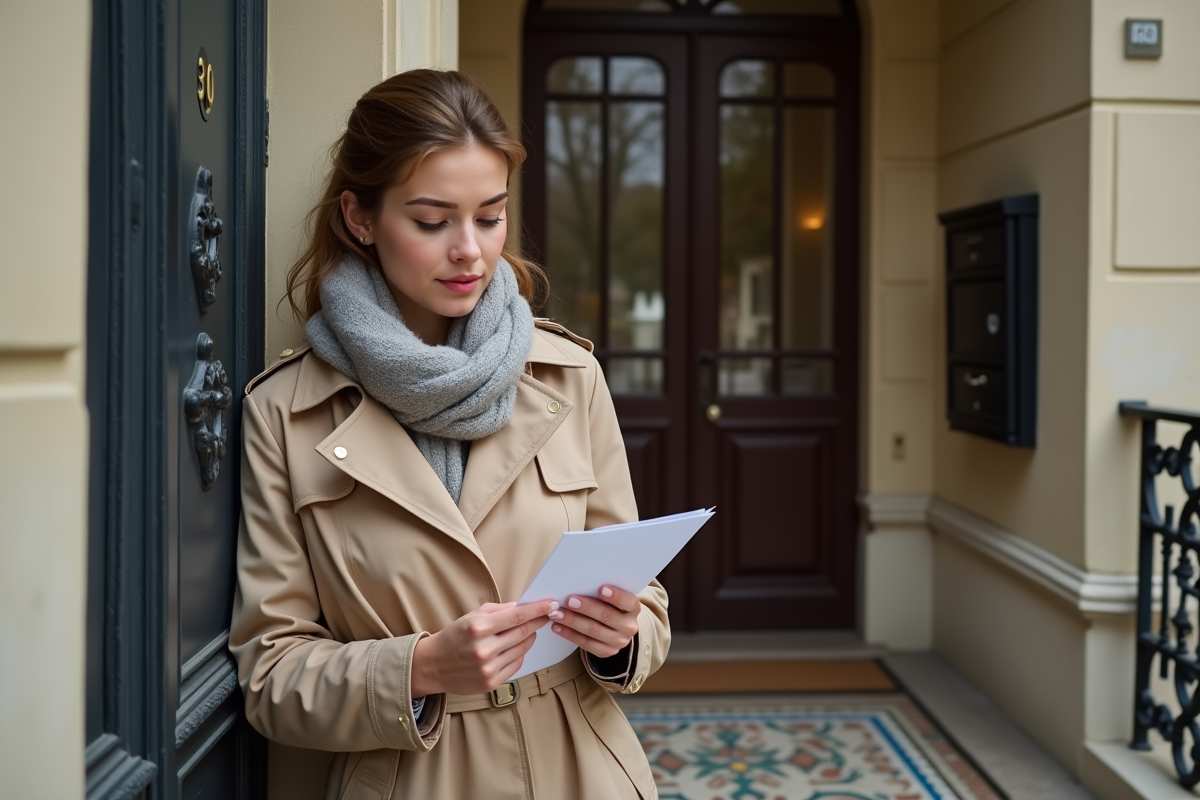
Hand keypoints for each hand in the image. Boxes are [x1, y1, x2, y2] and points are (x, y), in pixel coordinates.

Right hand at [411, 600, 553, 696]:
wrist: (434, 665)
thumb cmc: (454, 636)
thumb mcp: (472, 616)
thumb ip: (498, 610)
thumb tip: (523, 606)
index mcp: (478, 628)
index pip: (517, 616)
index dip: (538, 609)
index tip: (551, 604)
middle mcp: (484, 649)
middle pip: (523, 632)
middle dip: (538, 622)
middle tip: (547, 615)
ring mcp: (488, 668)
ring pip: (522, 649)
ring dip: (529, 637)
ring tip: (528, 630)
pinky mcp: (491, 682)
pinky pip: (516, 664)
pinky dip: (520, 653)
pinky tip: (514, 647)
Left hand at [548, 586, 640, 658]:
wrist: (616, 627)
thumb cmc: (610, 605)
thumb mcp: (612, 597)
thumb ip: (601, 591)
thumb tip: (579, 582)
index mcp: (633, 608)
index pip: (628, 602)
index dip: (616, 596)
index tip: (601, 588)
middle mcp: (629, 626)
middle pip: (607, 616)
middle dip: (586, 607)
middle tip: (569, 600)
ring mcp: (619, 641)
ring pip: (594, 630)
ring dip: (573, 621)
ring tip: (557, 613)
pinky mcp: (606, 651)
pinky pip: (586, 643)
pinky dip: (569, 634)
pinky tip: (557, 627)